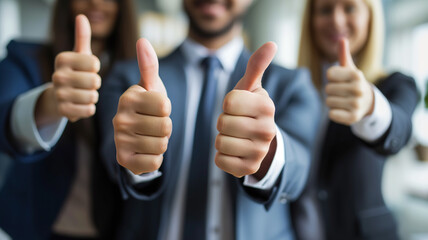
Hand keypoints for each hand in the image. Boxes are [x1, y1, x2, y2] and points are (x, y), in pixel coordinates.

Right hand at [51, 14, 100, 121]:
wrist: (57, 97)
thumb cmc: (75, 72)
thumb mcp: (79, 54)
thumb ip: (82, 37)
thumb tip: (81, 16)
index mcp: (62, 59)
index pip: (95, 63)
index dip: (95, 68)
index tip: (86, 69)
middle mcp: (57, 76)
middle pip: (95, 80)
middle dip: (95, 83)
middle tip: (86, 84)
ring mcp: (59, 94)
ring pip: (93, 96)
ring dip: (92, 96)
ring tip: (82, 93)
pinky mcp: (63, 111)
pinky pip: (89, 110)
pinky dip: (89, 108)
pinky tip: (80, 104)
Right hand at [113, 38, 170, 174]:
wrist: (135, 135)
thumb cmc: (147, 107)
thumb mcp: (150, 86)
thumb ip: (149, 65)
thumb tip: (142, 40)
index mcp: (127, 98)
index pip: (165, 106)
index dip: (166, 109)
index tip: (155, 108)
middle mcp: (119, 119)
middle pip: (165, 127)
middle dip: (165, 127)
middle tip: (153, 124)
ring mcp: (119, 140)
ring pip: (161, 145)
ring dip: (161, 142)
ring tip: (150, 135)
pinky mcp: (123, 160)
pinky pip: (155, 162)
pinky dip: (156, 157)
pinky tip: (145, 150)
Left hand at [215, 42, 277, 178]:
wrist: (260, 141)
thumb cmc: (249, 109)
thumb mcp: (252, 87)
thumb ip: (256, 66)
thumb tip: (271, 43)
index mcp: (267, 107)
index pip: (228, 102)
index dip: (227, 103)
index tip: (238, 107)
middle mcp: (268, 131)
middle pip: (222, 123)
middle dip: (223, 122)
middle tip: (235, 123)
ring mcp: (260, 152)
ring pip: (219, 143)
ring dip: (222, 139)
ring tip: (235, 136)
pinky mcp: (249, 169)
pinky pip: (219, 161)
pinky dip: (222, 156)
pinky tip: (234, 151)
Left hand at [325, 38, 373, 124]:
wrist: (367, 103)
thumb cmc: (352, 83)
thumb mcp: (349, 69)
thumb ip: (343, 55)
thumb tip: (342, 39)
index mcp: (357, 74)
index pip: (329, 74)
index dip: (332, 78)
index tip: (341, 80)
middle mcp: (358, 89)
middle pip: (327, 89)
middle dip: (332, 91)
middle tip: (342, 92)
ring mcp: (356, 104)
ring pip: (328, 102)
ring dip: (332, 102)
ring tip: (343, 100)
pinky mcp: (353, 117)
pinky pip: (332, 114)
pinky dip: (334, 113)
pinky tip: (343, 110)